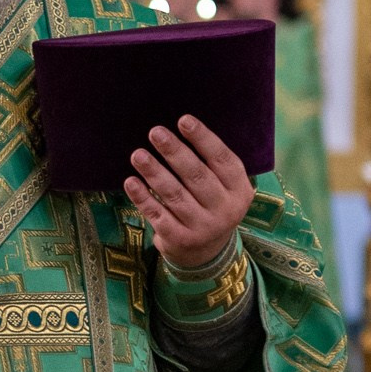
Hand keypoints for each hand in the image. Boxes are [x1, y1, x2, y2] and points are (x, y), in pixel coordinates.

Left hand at [125, 115, 254, 267]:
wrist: (205, 251)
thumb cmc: (210, 202)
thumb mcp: (223, 186)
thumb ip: (210, 162)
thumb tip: (181, 125)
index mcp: (239, 190)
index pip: (222, 160)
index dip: (203, 139)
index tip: (184, 120)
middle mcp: (225, 210)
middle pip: (196, 176)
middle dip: (174, 152)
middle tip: (155, 132)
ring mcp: (202, 227)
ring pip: (174, 195)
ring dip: (154, 172)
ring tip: (138, 155)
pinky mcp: (179, 239)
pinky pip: (158, 215)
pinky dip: (143, 198)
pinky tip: (130, 182)